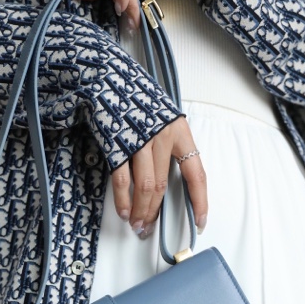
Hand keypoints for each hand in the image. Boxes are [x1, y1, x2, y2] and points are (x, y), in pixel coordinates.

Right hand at [48, 0, 207, 235]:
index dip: (199, 201)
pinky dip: (122, 199)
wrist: (104, 74)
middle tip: (149, 229)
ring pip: (144, 187)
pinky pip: (121, 179)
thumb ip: (168, 145)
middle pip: (162, 185)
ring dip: (140, 210)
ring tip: (136, 224)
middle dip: (155, 212)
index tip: (200, 222)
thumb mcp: (161, 116)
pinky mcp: (116, 142)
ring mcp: (138, 140)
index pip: (196, 172)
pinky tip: (123, 210)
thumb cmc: (135, 98)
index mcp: (179, 131)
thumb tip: (169, 180)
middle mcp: (162, 136)